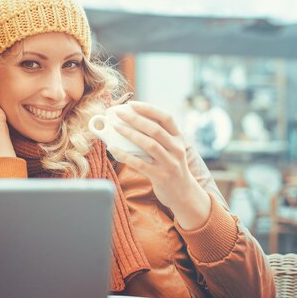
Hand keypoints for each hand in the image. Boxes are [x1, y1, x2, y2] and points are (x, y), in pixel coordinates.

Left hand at [107, 101, 210, 229]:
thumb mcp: (171, 149)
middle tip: (118, 113)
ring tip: (115, 127)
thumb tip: (131, 121)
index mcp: (179, 138)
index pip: (166, 117)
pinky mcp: (160, 177)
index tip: (131, 104)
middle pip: (155, 129)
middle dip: (135, 119)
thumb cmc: (171, 166)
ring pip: (149, 144)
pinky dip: (125, 155)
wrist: (184, 194)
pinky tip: (113, 149)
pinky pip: (139, 164)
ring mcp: (170, 163)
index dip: (148, 109)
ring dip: (130, 134)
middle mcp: (177, 149)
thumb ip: (157, 137)